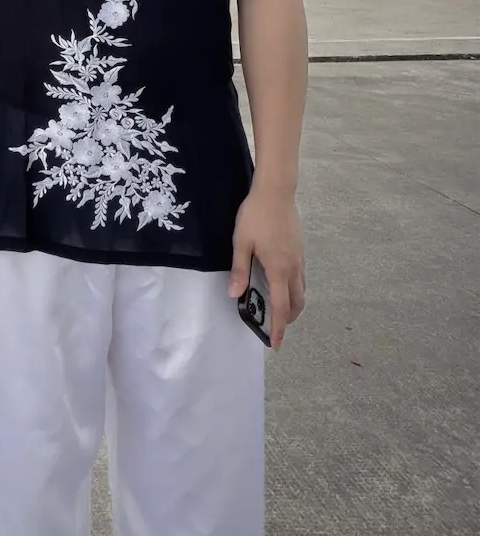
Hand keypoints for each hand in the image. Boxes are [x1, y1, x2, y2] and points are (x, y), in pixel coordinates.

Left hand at [228, 187, 304, 349]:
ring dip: (291, 305)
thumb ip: (239, 270)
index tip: (275, 344)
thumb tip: (235, 295)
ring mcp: (299, 258)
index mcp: (279, 270)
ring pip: (301, 290)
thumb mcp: (241, 243)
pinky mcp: (299, 249)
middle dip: (286, 319)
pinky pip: (300, 278)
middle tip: (273, 327)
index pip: (280, 307)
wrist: (276, 192)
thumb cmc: (255, 216)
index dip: (277, 327)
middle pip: (296, 303)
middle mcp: (294, 268)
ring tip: (276, 310)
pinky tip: (279, 284)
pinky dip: (293, 289)